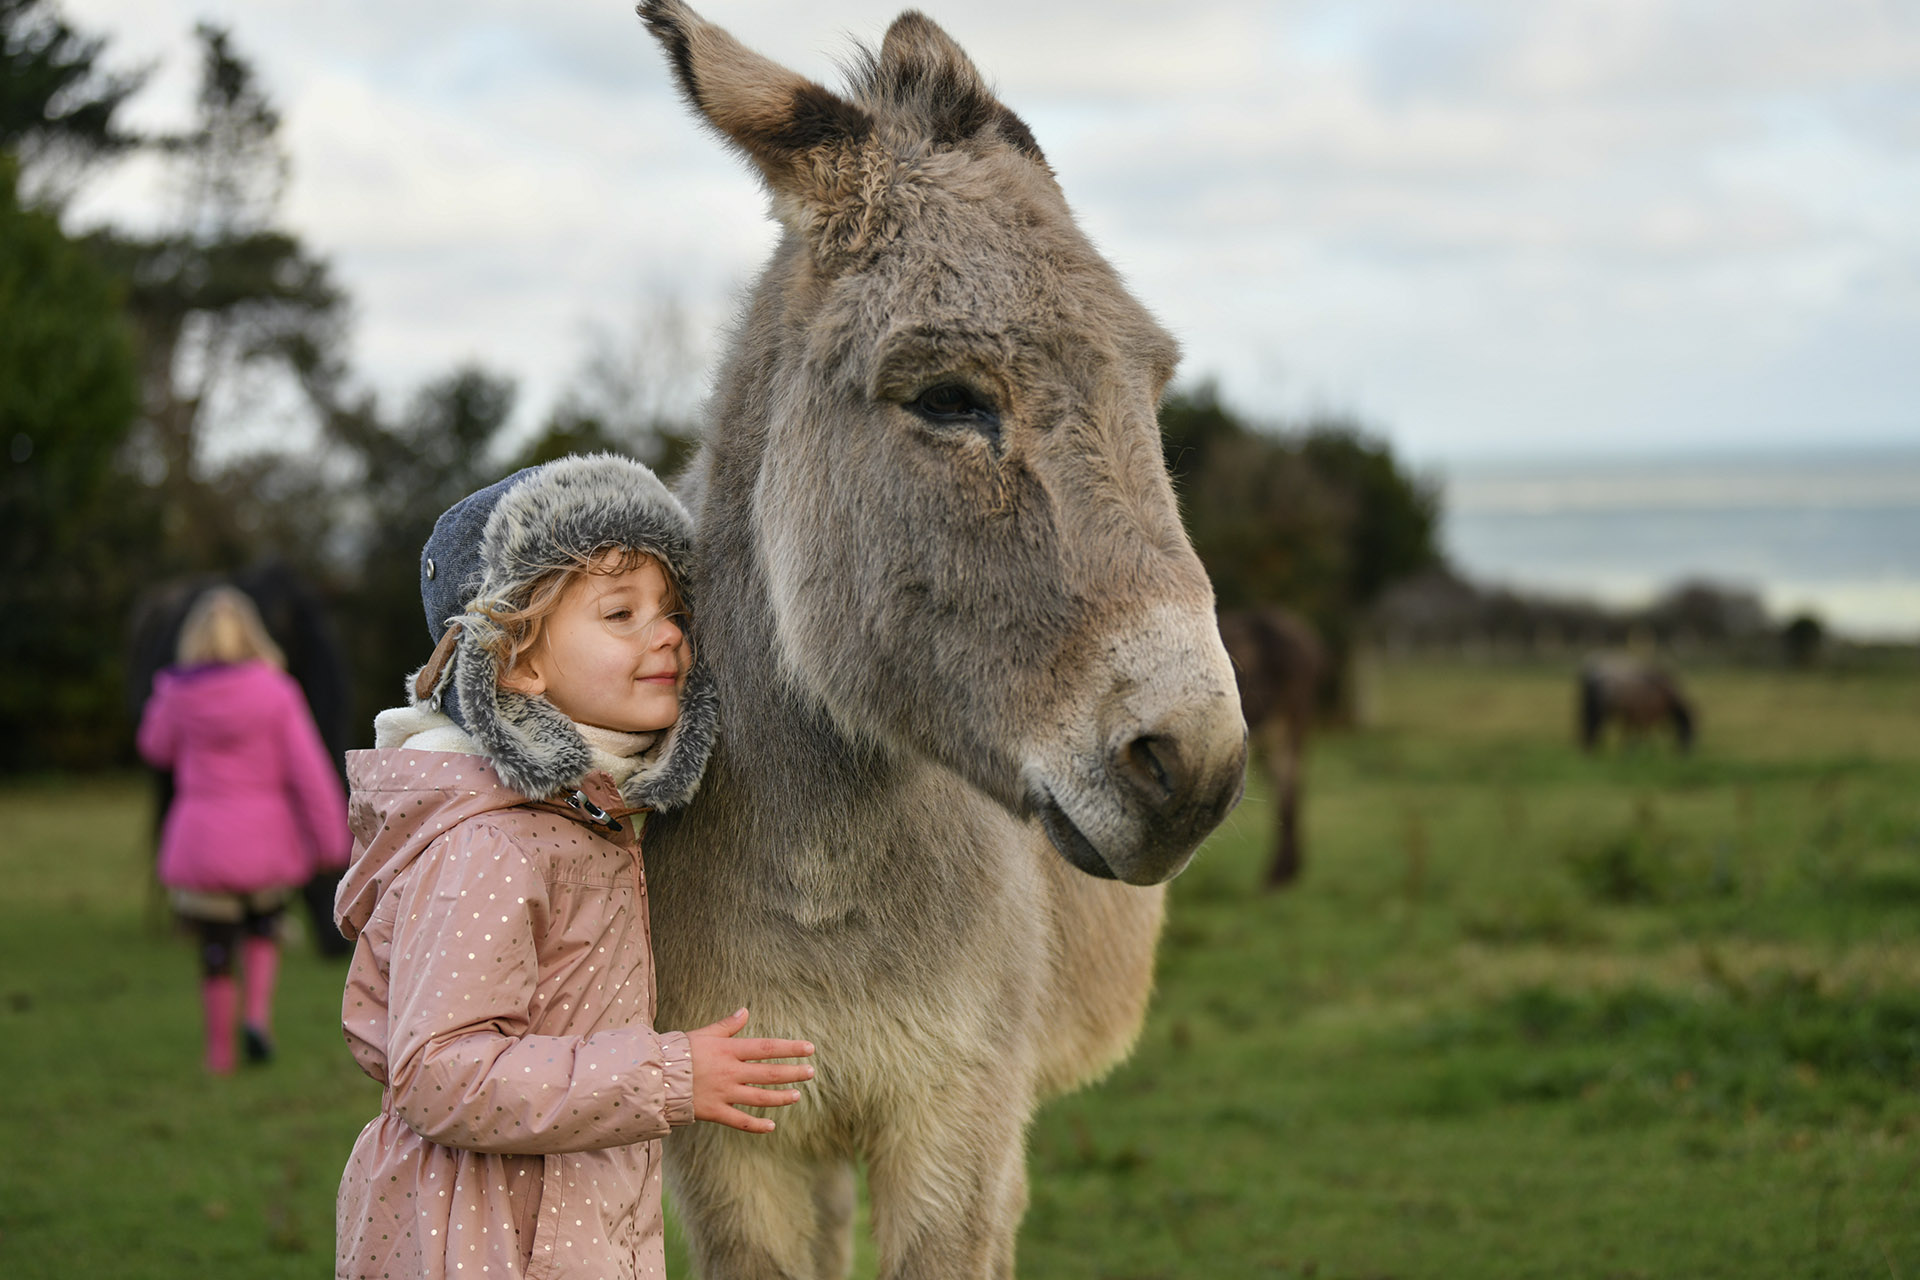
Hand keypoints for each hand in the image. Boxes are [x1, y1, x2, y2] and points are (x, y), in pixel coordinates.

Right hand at [686, 1007, 814, 1132]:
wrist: (654, 1076)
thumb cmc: (679, 1052)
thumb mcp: (704, 1034)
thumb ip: (727, 1026)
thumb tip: (745, 1011)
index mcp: (729, 1050)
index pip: (767, 1048)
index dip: (790, 1049)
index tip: (809, 1049)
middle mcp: (730, 1072)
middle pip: (769, 1073)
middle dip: (793, 1073)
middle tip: (811, 1072)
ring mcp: (723, 1093)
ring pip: (759, 1098)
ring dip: (781, 1097)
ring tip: (797, 1095)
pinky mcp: (714, 1112)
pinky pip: (740, 1121)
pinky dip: (757, 1125)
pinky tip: (771, 1126)